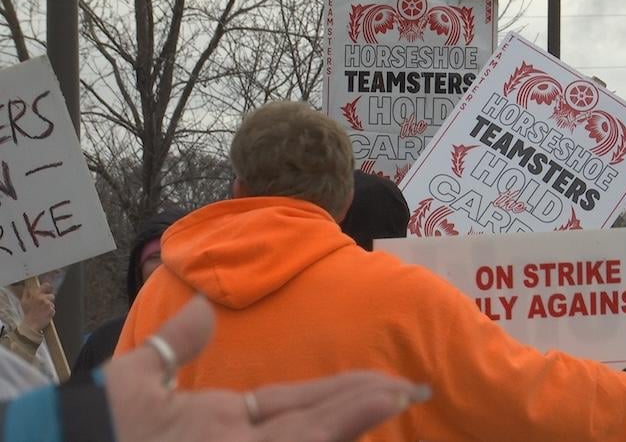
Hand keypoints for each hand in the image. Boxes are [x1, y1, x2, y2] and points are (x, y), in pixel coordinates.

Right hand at [20, 282, 54, 332]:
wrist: (30, 325)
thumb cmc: (27, 314)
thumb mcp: (24, 302)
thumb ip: (27, 293)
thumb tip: (28, 288)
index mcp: (36, 295)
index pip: (46, 286)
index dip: (48, 286)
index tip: (48, 288)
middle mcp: (43, 299)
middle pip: (51, 296)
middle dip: (48, 299)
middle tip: (43, 304)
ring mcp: (48, 305)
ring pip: (52, 303)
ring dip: (48, 306)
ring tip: (42, 311)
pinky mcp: (52, 311)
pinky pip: (53, 309)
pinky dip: (50, 311)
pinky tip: (44, 314)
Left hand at [106, 297, 428, 441]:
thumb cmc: (101, 428)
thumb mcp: (136, 380)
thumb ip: (176, 345)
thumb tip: (205, 306)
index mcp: (225, 421)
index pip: (298, 403)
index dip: (341, 393)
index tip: (381, 382)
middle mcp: (245, 439)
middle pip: (319, 417)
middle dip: (366, 401)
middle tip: (415, 387)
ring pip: (317, 432)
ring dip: (361, 414)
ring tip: (402, 394)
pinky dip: (338, 429)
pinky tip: (366, 416)